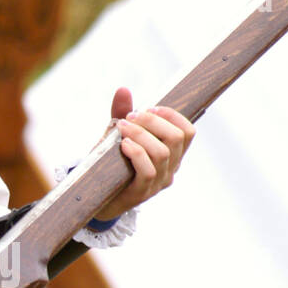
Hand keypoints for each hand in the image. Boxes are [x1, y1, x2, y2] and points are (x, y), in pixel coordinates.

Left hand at [93, 87, 194, 221]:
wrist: (99, 197)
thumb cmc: (113, 164)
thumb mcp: (119, 136)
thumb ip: (122, 114)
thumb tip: (123, 89)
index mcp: (172, 154)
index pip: (188, 131)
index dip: (172, 115)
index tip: (149, 108)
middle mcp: (171, 168)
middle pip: (176, 138)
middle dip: (152, 121)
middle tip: (130, 117)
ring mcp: (159, 182)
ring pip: (162, 152)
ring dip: (141, 134)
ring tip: (122, 128)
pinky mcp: (143, 192)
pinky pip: (148, 170)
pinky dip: (137, 152)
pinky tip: (124, 145)